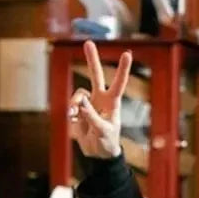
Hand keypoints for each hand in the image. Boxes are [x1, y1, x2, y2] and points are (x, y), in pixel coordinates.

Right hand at [68, 40, 132, 158]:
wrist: (98, 154)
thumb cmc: (107, 142)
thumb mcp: (102, 131)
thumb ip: (91, 115)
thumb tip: (81, 100)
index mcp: (112, 103)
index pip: (119, 83)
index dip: (122, 69)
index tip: (127, 53)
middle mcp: (100, 99)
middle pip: (96, 75)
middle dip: (92, 59)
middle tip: (87, 42)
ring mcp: (89, 104)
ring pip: (78, 94)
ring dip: (74, 104)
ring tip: (75, 117)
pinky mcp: (79, 111)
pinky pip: (71, 106)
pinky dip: (71, 113)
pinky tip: (74, 121)